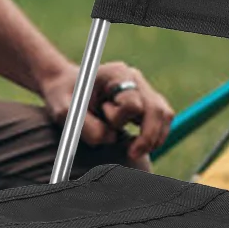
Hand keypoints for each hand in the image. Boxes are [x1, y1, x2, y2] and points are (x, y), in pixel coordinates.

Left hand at [41, 60, 173, 164]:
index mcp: (116, 73)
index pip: (133, 104)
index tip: (106, 124)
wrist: (64, 87)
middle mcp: (133, 77)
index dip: (120, 120)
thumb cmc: (63, 97)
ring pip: (164, 114)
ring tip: (135, 150)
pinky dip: (156, 135)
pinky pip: (162, 118)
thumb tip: (111, 138)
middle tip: (132, 154)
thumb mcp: (65, 111)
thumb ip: (85, 126)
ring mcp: (142, 88)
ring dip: (155, 137)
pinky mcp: (145, 100)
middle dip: (148, 136)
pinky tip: (140, 145)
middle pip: (157, 109)